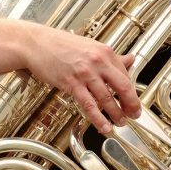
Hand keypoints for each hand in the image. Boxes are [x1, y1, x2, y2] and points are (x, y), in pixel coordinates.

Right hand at [20, 21, 140, 132]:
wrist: (36, 43)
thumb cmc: (60, 45)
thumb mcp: (90, 46)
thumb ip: (111, 56)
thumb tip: (130, 60)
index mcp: (105, 52)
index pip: (125, 75)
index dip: (132, 91)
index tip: (133, 101)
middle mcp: (98, 61)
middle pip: (122, 87)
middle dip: (131, 104)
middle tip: (134, 115)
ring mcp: (85, 73)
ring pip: (106, 98)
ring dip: (116, 114)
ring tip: (120, 123)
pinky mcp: (71, 83)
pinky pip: (88, 105)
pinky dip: (98, 118)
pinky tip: (104, 126)